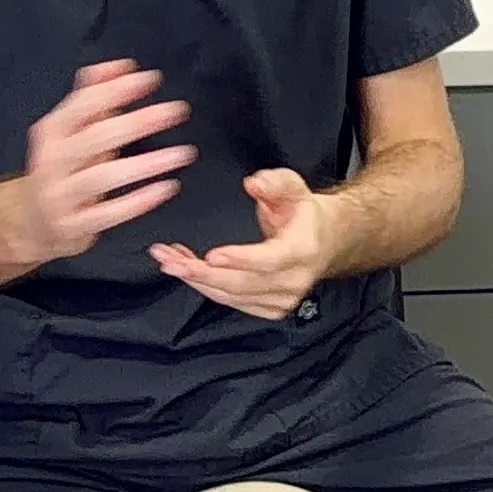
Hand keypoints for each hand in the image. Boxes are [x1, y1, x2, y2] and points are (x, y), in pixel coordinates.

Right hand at [1, 62, 195, 264]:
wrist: (30, 222)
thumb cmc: (61, 167)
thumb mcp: (69, 130)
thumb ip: (93, 96)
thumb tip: (123, 65)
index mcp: (51, 132)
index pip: (83, 105)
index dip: (116, 89)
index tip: (152, 78)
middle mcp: (51, 162)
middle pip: (97, 137)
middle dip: (140, 122)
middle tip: (178, 111)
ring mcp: (60, 196)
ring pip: (104, 177)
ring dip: (147, 164)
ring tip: (184, 153)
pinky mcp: (73, 226)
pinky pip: (109, 214)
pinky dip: (138, 202)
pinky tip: (167, 188)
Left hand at [151, 168, 339, 320]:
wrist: (324, 241)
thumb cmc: (303, 214)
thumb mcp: (292, 187)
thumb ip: (274, 182)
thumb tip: (254, 183)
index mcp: (303, 250)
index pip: (270, 260)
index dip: (240, 259)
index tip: (211, 255)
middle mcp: (294, 280)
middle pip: (242, 283)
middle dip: (201, 272)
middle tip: (170, 259)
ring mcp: (282, 299)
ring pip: (231, 295)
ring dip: (196, 279)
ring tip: (169, 260)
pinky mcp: (270, 309)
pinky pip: (231, 301)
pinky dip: (205, 286)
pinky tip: (187, 269)